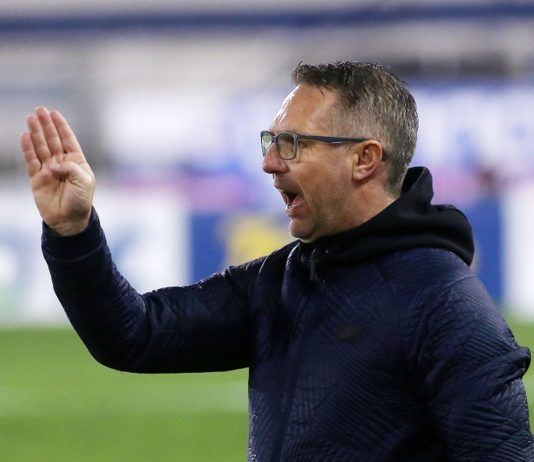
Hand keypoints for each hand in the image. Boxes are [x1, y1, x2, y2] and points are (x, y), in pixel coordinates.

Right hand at [21, 106, 95, 235]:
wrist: (69, 220)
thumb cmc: (81, 201)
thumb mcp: (84, 181)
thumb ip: (71, 168)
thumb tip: (52, 164)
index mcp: (77, 162)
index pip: (68, 140)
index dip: (61, 127)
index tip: (55, 113)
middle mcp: (62, 164)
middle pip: (52, 140)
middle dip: (46, 125)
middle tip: (39, 110)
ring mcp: (49, 170)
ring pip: (41, 147)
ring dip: (36, 133)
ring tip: (31, 118)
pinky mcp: (37, 179)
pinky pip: (31, 160)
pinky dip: (28, 148)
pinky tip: (26, 136)